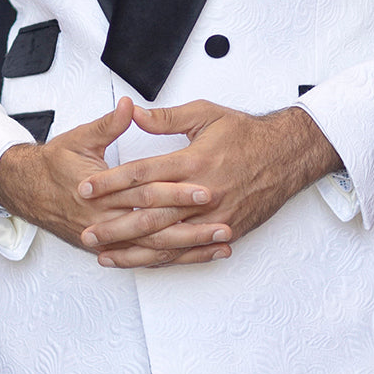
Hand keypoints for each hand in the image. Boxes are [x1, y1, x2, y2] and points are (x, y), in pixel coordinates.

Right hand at [0, 97, 228, 255]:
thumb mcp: (80, 137)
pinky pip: (145, 258)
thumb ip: (109, 124)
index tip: (204, 187)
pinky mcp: (109, 247)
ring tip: (220, 244)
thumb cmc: (54, 164)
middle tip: (223, 220)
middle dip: (191, 225)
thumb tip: (130, 107)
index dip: (176, 190)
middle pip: (154, 225)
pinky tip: (198, 256)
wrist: (26, 190)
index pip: (144, 191)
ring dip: (189, 248)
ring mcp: (106, 237)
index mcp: (100, 191)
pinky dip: (173, 258)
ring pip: (153, 248)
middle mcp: (103, 219)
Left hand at [78, 101, 340, 267]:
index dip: (110, 182)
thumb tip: (131, 112)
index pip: (142, 174)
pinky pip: (189, 250)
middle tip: (87, 231)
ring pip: (167, 238)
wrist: (287, 155)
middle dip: (115, 223)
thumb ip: (165, 118)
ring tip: (105, 253)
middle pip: (150, 212)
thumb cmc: (247, 134)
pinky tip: (143, 260)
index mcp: (194, 161)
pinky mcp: (225, 230)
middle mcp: (203, 193)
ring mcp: (214, 216)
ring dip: (133, 248)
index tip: (85, 188)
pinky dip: (164, 258)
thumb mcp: (205, 114)